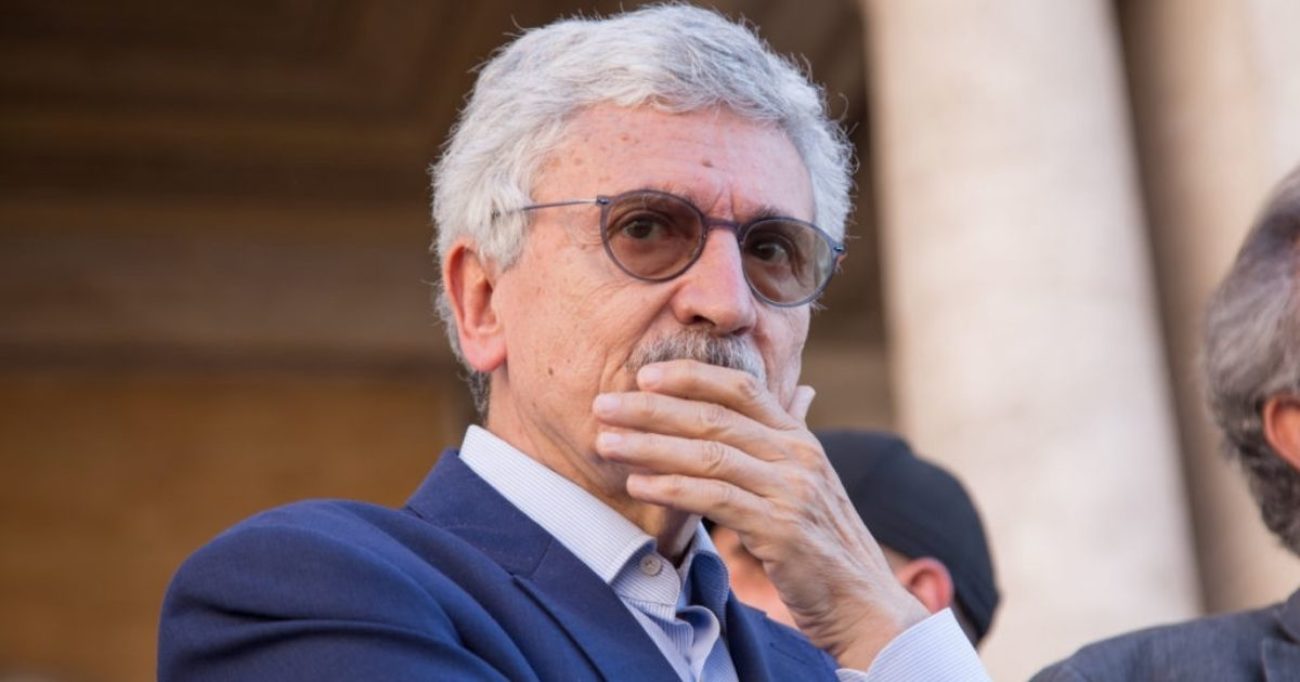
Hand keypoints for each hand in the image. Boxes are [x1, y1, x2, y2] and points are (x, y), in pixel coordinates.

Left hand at [591, 359, 928, 669]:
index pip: (742, 387)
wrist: (862, 601)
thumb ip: (788, 439)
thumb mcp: (807, 482)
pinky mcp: (781, 529)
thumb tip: (800, 392)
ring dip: (650, 446)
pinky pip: (715, 499)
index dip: (691, 375)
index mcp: (799, 437)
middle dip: (652, 408)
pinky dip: (671, 488)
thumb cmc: (822, 542)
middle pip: (714, 417)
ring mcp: (792, 490)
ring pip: (709, 455)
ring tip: (606, 444)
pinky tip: (638, 485)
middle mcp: (798, 455)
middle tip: (603, 405)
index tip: (643, 374)